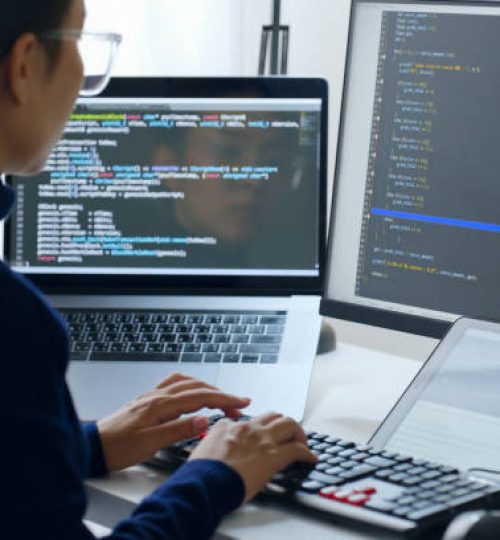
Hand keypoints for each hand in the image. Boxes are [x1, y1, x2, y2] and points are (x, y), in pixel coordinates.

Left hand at [97, 373, 250, 471]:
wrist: (94, 445)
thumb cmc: (118, 446)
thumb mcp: (151, 443)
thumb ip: (179, 429)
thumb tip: (205, 419)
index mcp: (162, 404)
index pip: (201, 397)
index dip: (225, 399)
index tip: (241, 402)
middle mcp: (158, 395)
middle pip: (197, 386)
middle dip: (221, 394)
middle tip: (237, 404)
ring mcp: (152, 395)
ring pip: (186, 382)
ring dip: (206, 387)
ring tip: (220, 397)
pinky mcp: (148, 400)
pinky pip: (174, 384)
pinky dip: (190, 385)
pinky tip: (191, 392)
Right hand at [189, 413, 316, 500]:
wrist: (206, 482)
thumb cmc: (201, 473)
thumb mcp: (200, 449)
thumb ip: (211, 443)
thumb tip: (214, 448)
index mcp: (228, 426)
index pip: (247, 421)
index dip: (255, 430)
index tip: (259, 438)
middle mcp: (248, 428)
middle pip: (272, 416)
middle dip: (282, 423)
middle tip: (287, 434)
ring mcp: (262, 440)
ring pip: (288, 423)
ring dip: (298, 432)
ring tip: (302, 442)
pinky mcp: (274, 456)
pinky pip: (297, 449)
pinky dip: (306, 453)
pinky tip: (310, 458)